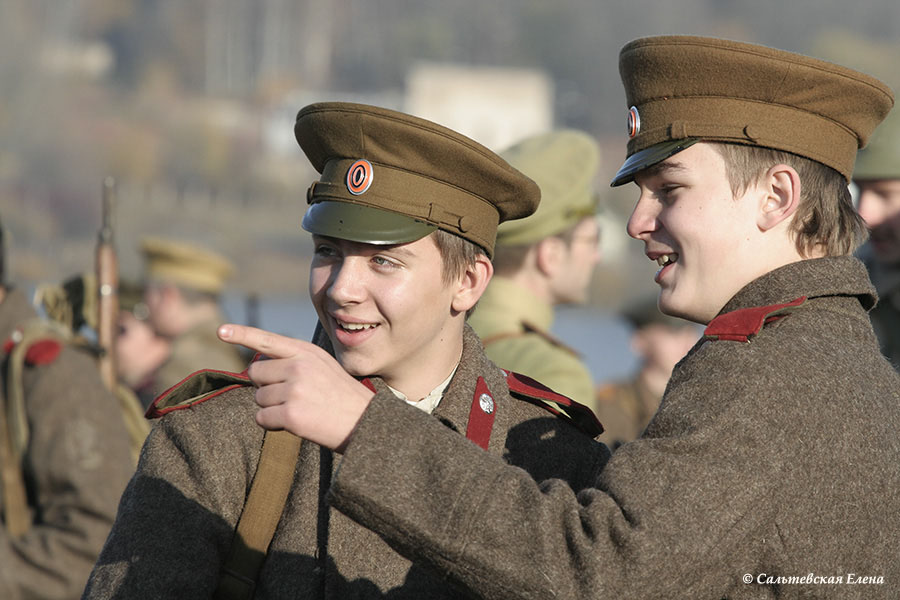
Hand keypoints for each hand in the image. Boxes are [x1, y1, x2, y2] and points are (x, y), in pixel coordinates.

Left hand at [217, 324, 372, 452]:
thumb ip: (295, 362)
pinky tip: (296, 423)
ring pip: (258, 398)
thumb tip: (257, 368)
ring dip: (271, 408)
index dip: (242, 334)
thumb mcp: (323, 367)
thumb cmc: (342, 398)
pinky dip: (272, 424)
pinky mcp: (290, 413)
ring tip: (300, 410)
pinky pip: (261, 418)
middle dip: (266, 387)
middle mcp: (299, 366)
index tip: (221, 331)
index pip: (267, 340)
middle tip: (290, 397)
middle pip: (255, 373)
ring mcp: (294, 389)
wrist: (365, 423)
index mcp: (307, 352)